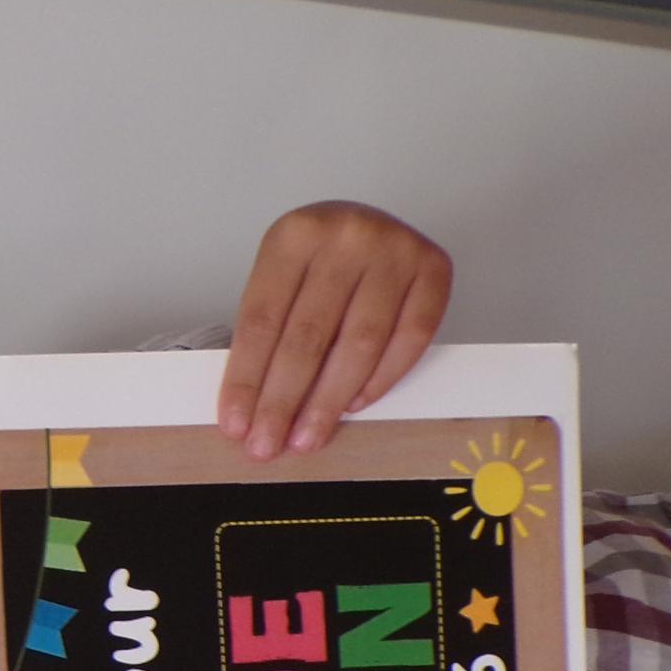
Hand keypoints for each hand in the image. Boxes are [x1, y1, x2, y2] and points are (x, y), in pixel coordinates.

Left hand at [218, 202, 452, 461]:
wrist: (366, 226)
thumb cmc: (317, 263)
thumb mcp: (281, 279)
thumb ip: (270, 334)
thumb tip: (251, 412)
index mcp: (294, 235)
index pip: (262, 320)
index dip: (246, 378)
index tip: (235, 424)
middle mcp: (346, 237)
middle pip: (308, 337)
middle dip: (282, 400)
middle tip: (267, 445)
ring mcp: (395, 251)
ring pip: (359, 344)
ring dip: (328, 401)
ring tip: (307, 437)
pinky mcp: (434, 270)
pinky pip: (409, 339)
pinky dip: (380, 379)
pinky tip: (353, 405)